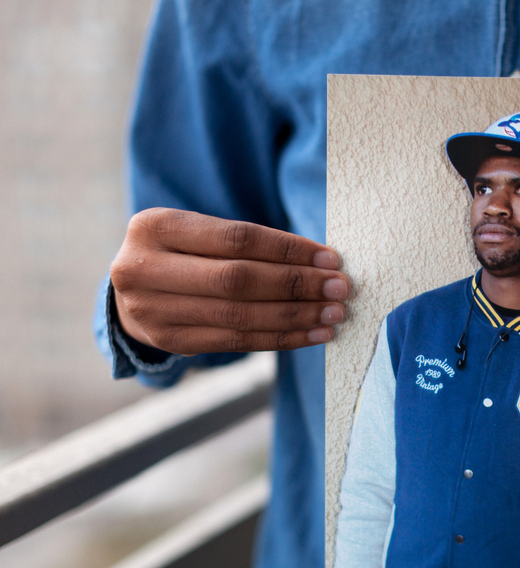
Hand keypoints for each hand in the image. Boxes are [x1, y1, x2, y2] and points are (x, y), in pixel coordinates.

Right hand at [110, 208, 349, 354]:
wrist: (132, 292)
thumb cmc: (183, 254)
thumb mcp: (197, 233)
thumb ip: (244, 242)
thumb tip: (320, 260)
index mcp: (155, 226)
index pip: (238, 237)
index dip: (288, 250)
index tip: (330, 258)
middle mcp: (144, 268)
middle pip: (239, 279)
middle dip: (297, 284)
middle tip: (340, 288)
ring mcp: (152, 310)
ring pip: (240, 315)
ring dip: (296, 316)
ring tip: (333, 314)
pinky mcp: (170, 341)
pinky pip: (236, 341)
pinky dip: (281, 338)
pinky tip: (313, 334)